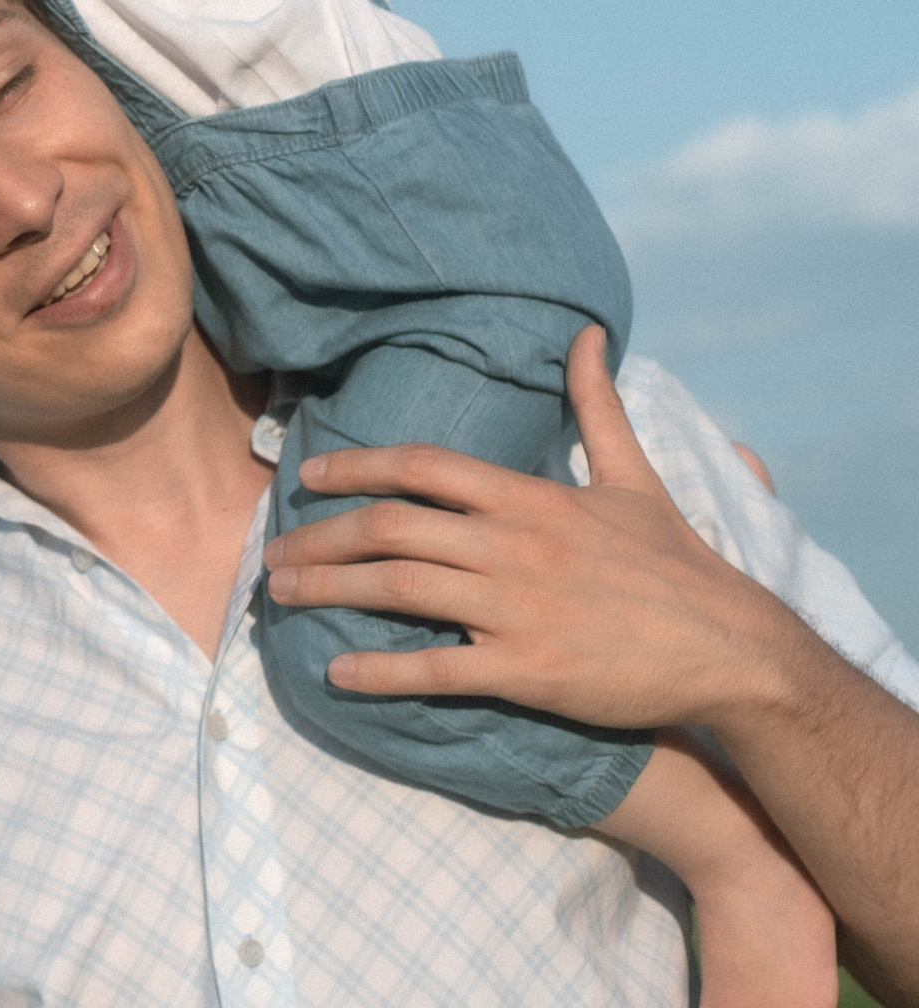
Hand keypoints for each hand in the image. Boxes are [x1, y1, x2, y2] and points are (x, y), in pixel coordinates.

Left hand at [262, 326, 814, 731]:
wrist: (735, 650)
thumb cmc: (677, 565)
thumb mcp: (634, 477)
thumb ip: (597, 406)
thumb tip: (586, 334)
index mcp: (530, 498)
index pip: (423, 466)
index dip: (355, 468)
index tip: (306, 480)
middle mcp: (515, 546)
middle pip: (390, 528)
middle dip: (320, 538)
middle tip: (272, 554)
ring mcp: (519, 609)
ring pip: (397, 589)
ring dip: (328, 591)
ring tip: (281, 598)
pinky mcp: (530, 671)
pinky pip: (435, 670)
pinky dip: (379, 671)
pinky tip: (336, 672)